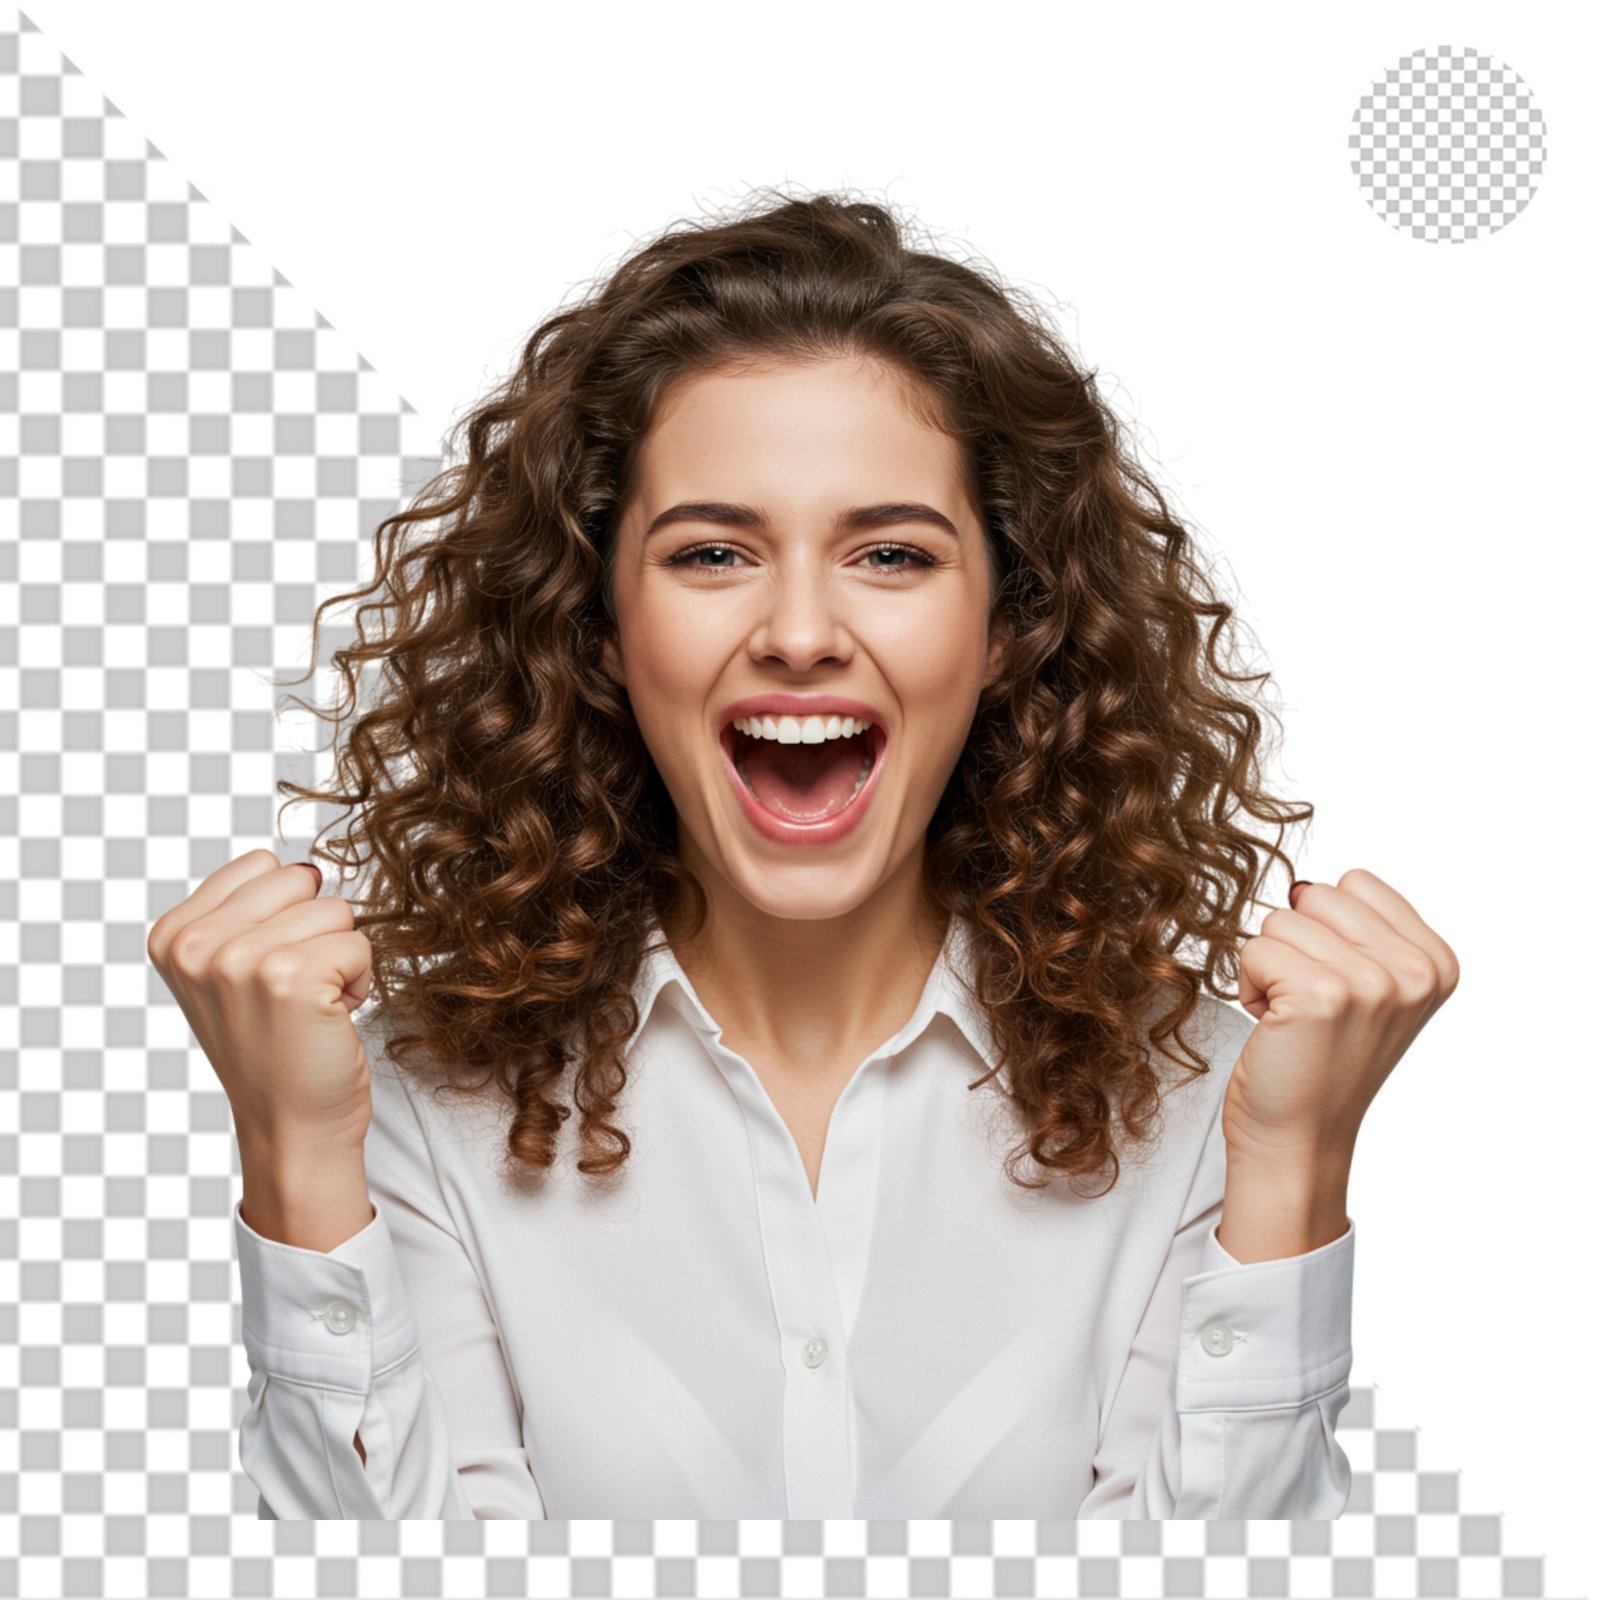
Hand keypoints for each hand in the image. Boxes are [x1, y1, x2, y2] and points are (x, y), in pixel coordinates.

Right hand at [146, 849, 376, 1152]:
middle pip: (300, 880)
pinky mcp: (290, 977)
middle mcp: (196, 946)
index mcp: (173, 935)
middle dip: (315, 931)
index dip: (284, 915)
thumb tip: (306, 866)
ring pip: (335, 911)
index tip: (266, 972)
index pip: (263, 864)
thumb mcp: (229, 973)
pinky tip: (331, 1019)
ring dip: (340, 959)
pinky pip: (359, 944)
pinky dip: (361, 982)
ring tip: (311, 1007)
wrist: (290, 1128)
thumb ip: (246, 912)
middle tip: (294, 991)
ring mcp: (239, 960)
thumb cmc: (274, 1049)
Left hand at [1225, 868, 1460, 1167]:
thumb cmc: (1321, 1062)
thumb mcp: (1371, 990)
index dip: (1328, 929)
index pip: (1356, 882)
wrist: (1298, 1139)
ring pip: (1281, 920)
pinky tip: (1273, 1027)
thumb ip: (1359, 929)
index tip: (1338, 986)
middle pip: (1317, 896)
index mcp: (1437, 962)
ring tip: (1292, 1018)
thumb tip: (1304, 886)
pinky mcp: (1320, 996)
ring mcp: (1372, 983)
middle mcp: (1414, 972)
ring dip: (1270, 967)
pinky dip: (1249, 985)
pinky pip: (1254, 948)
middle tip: (1309, 1003)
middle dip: (1296, 943)